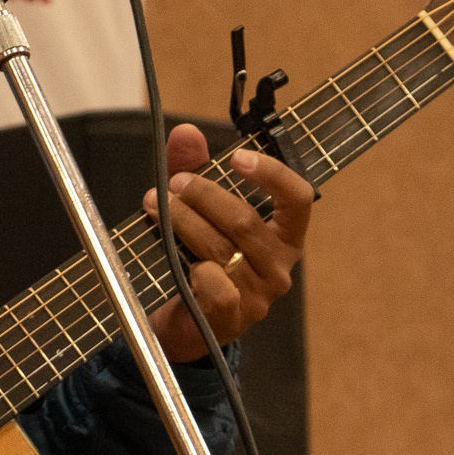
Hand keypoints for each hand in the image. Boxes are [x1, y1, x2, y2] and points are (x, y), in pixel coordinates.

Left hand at [144, 124, 312, 362]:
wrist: (186, 322)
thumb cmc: (199, 258)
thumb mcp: (198, 209)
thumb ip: (194, 169)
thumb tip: (185, 132)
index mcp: (285, 235)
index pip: (298, 197)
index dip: (271, 173)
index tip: (237, 157)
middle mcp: (279, 265)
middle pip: (243, 219)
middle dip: (202, 195)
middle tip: (172, 184)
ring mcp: (260, 294)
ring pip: (221, 247)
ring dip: (183, 222)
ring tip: (156, 206)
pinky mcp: (234, 317)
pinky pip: (216, 285)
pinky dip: (195, 268)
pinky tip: (179, 258)